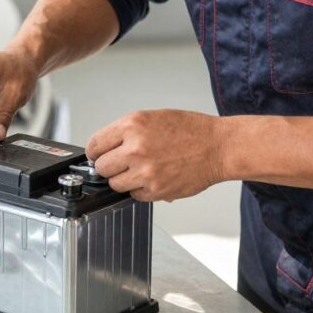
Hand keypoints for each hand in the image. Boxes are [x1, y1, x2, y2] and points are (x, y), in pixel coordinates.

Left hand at [86, 110, 226, 201]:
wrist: (218, 147)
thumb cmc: (189, 130)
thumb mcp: (151, 118)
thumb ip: (125, 132)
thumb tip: (104, 149)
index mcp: (131, 125)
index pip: (94, 145)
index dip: (95, 152)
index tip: (98, 155)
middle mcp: (135, 148)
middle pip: (101, 167)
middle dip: (108, 166)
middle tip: (121, 163)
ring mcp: (144, 171)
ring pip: (114, 184)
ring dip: (122, 179)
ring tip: (139, 170)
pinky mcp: (155, 190)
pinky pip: (133, 195)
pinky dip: (139, 189)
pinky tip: (152, 177)